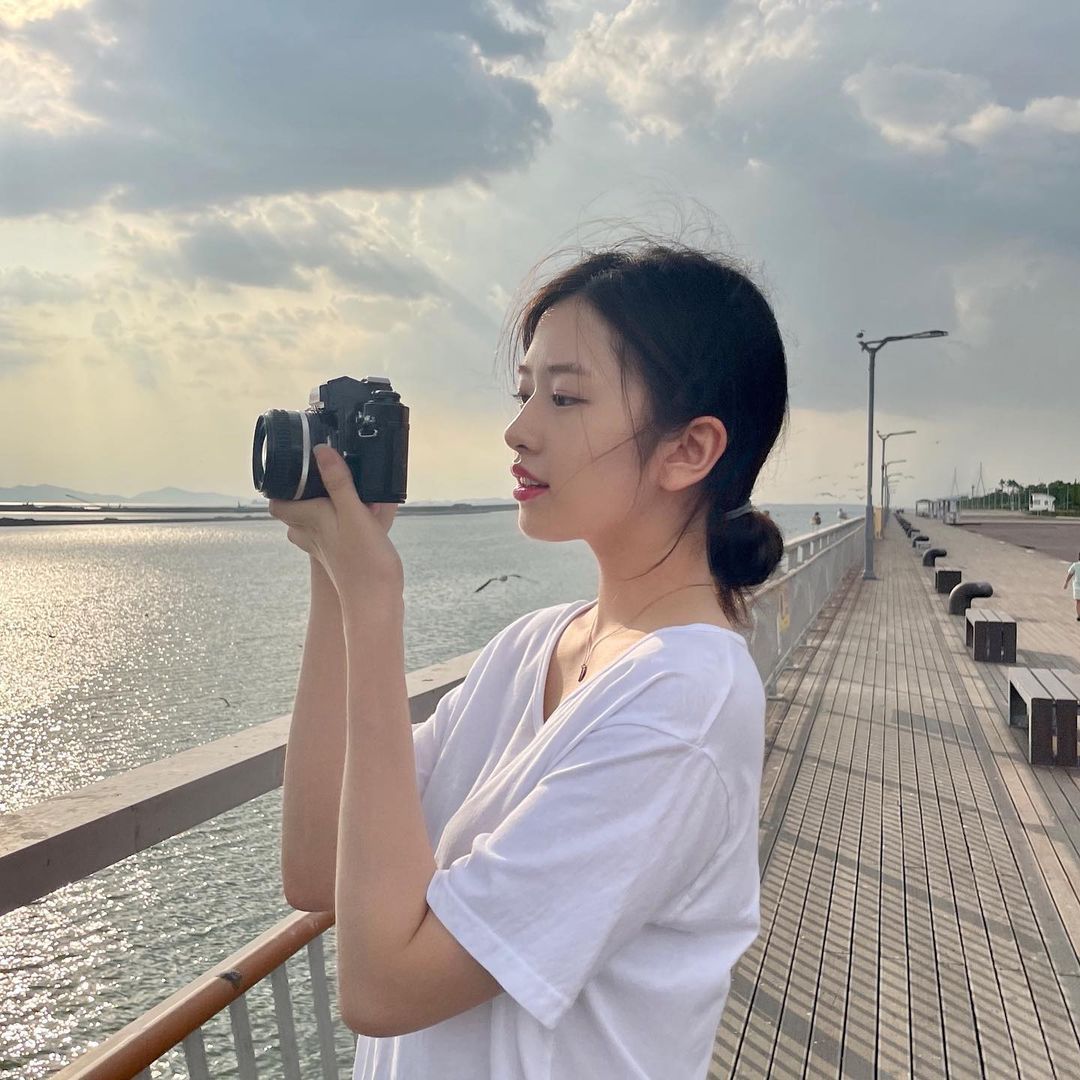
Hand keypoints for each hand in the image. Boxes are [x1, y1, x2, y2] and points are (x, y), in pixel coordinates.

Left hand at [268, 445, 403, 600]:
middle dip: (306, 494)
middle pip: (296, 512)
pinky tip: (365, 516)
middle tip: (322, 478)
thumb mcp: (353, 513)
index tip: (293, 471)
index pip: (278, 504)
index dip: (280, 487)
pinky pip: (334, 535)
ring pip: (315, 524)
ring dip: (325, 508)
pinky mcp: (342, 557)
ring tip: (345, 493)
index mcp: (310, 521)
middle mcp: (313, 535)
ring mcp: (327, 549)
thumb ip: (338, 482)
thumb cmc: (364, 561)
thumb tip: (321, 451)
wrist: (377, 602)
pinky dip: (343, 523)